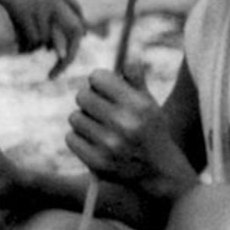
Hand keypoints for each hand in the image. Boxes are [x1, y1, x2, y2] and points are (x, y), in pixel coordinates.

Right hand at [0, 0, 86, 69]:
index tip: (77, 41)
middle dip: (70, 53)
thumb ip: (43, 1)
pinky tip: (19, 48)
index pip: (78, 12)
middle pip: (75, 31)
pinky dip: (26, 47)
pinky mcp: (25, 12)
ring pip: (46, 40)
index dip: (79, 30)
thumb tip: (48, 39)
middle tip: (60, 66)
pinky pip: (33, 39)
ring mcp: (41, 4)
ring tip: (23, 48)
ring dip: (35, 48)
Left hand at [66, 69, 191, 200]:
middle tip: (100, 109)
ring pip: (75, 117)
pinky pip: (71, 138)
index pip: (96, 77)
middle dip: (89, 100)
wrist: (159, 173)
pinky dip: (78, 138)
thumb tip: (129, 57)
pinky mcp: (97, 163)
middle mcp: (124, 124)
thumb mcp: (150, 103)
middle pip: (82, 96)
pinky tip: (94, 141)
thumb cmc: (151, 131)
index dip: (98, 81)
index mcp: (138, 105)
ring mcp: (110, 146)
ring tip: (99, 127)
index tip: (104, 89)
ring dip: (83, 120)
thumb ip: (136, 79)